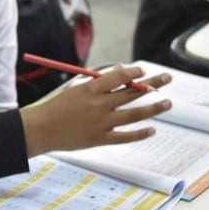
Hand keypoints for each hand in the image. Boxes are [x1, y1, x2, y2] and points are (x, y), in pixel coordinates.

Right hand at [20, 64, 172, 155]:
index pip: (119, 76)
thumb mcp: (75, 89)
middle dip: (153, 84)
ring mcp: (101, 123)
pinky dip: (140, 134)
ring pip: (134, 114)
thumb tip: (121, 72)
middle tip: (168, 78)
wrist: (41, 130)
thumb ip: (98, 83)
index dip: (134, 72)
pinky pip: (125, 137)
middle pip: (132, 92)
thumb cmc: (56, 107)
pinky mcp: (100, 139)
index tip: (143, 70)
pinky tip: (151, 129)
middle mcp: (99, 105)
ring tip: (168, 103)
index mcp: (91, 89)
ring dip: (154, 108)